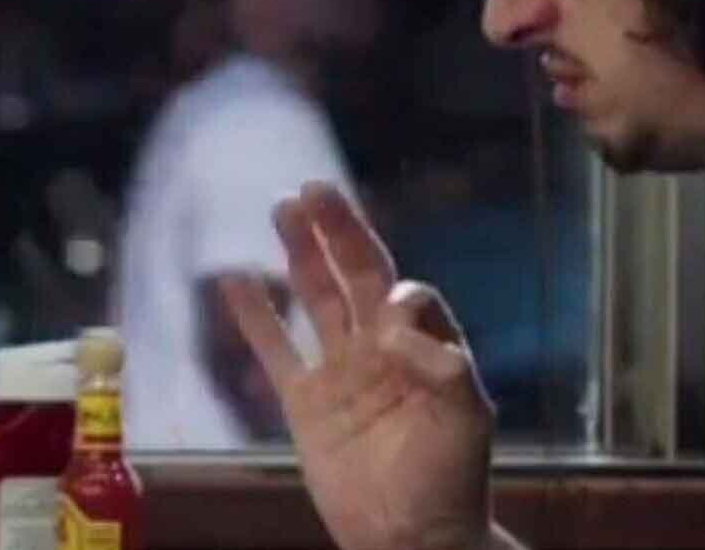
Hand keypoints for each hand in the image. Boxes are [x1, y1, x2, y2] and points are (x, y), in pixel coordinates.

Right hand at [221, 182, 494, 549]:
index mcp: (427, 346)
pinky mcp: (306, 404)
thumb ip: (443, 359)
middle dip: (338, 232)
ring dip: (301, 255)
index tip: (388, 314)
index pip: (405, 293)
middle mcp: (383, 350)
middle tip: (314, 189)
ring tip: (283, 209)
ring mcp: (341, 374)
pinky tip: (236, 280)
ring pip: (316, 300)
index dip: (394, 291)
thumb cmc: (452, 478)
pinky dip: (254, 317)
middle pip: (357, 276)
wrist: (412, 539)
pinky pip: (275, 351)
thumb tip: (393, 318)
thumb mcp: (468, 414)